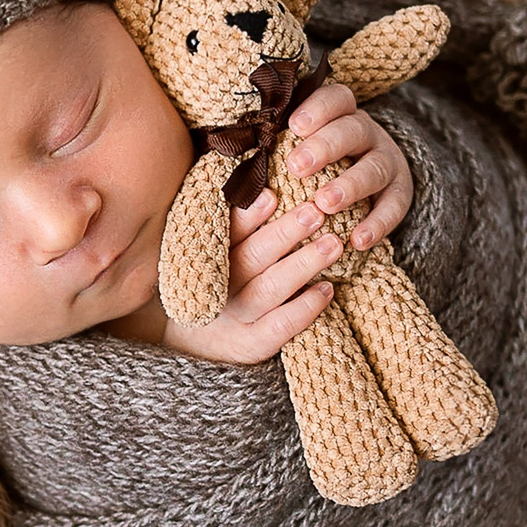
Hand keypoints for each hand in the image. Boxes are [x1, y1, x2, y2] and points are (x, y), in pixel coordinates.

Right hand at [163, 191, 342, 364]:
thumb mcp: (210, 247)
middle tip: (316, 212)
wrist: (194, 340)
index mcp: (203, 256)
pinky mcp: (251, 345)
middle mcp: (216, 287)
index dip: (247, 214)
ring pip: (269, 290)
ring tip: (333, 244)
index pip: (223, 232)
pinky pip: (279, 328)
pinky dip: (304, 309)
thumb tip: (266, 182)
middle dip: (286, 233)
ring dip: (303, 265)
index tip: (271, 194)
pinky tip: (327, 289)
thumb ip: (230, 218)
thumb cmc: (214, 277)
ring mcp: (234, 318)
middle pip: (251, 257)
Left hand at [281, 81, 412, 250]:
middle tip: (296, 166)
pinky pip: (393, 208)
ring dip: (349, 186)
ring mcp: (387, 162)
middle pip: (352, 131)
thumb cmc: (320, 159)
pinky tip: (358, 241)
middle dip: (325, 147)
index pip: (336, 99)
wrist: (376, 176)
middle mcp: (368, 134)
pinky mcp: (400, 193)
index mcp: (342, 115)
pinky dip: (378, 224)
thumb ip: (277, 143)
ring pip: (374, 169)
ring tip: (324, 203)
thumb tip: (233, 148)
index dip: (317, 109)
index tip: (294, 126)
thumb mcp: (303, 144)